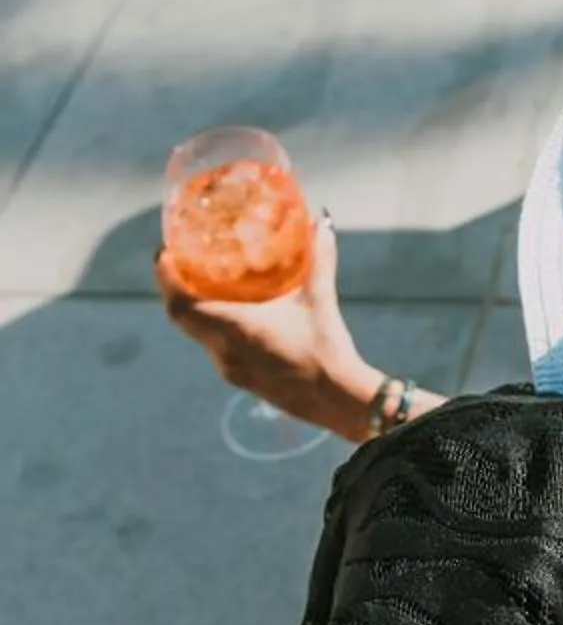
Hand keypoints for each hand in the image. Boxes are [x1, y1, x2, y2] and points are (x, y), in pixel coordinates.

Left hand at [156, 212, 382, 442]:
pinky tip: (232, 314)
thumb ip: (319, 260)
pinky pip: (213, 346)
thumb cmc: (325, 350)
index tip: (164, 254)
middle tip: (180, 261)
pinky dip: (211, 325)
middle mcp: (224, 350)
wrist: (335, 400)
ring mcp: (229, 368)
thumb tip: (320, 224)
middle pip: (182, 319)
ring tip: (203, 282)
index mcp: (235, 329)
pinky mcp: (240, 377)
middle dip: (176, 289)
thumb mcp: (321, 300)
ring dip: (193, 309)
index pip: (181, 306)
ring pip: (197, 333)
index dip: (166, 280)